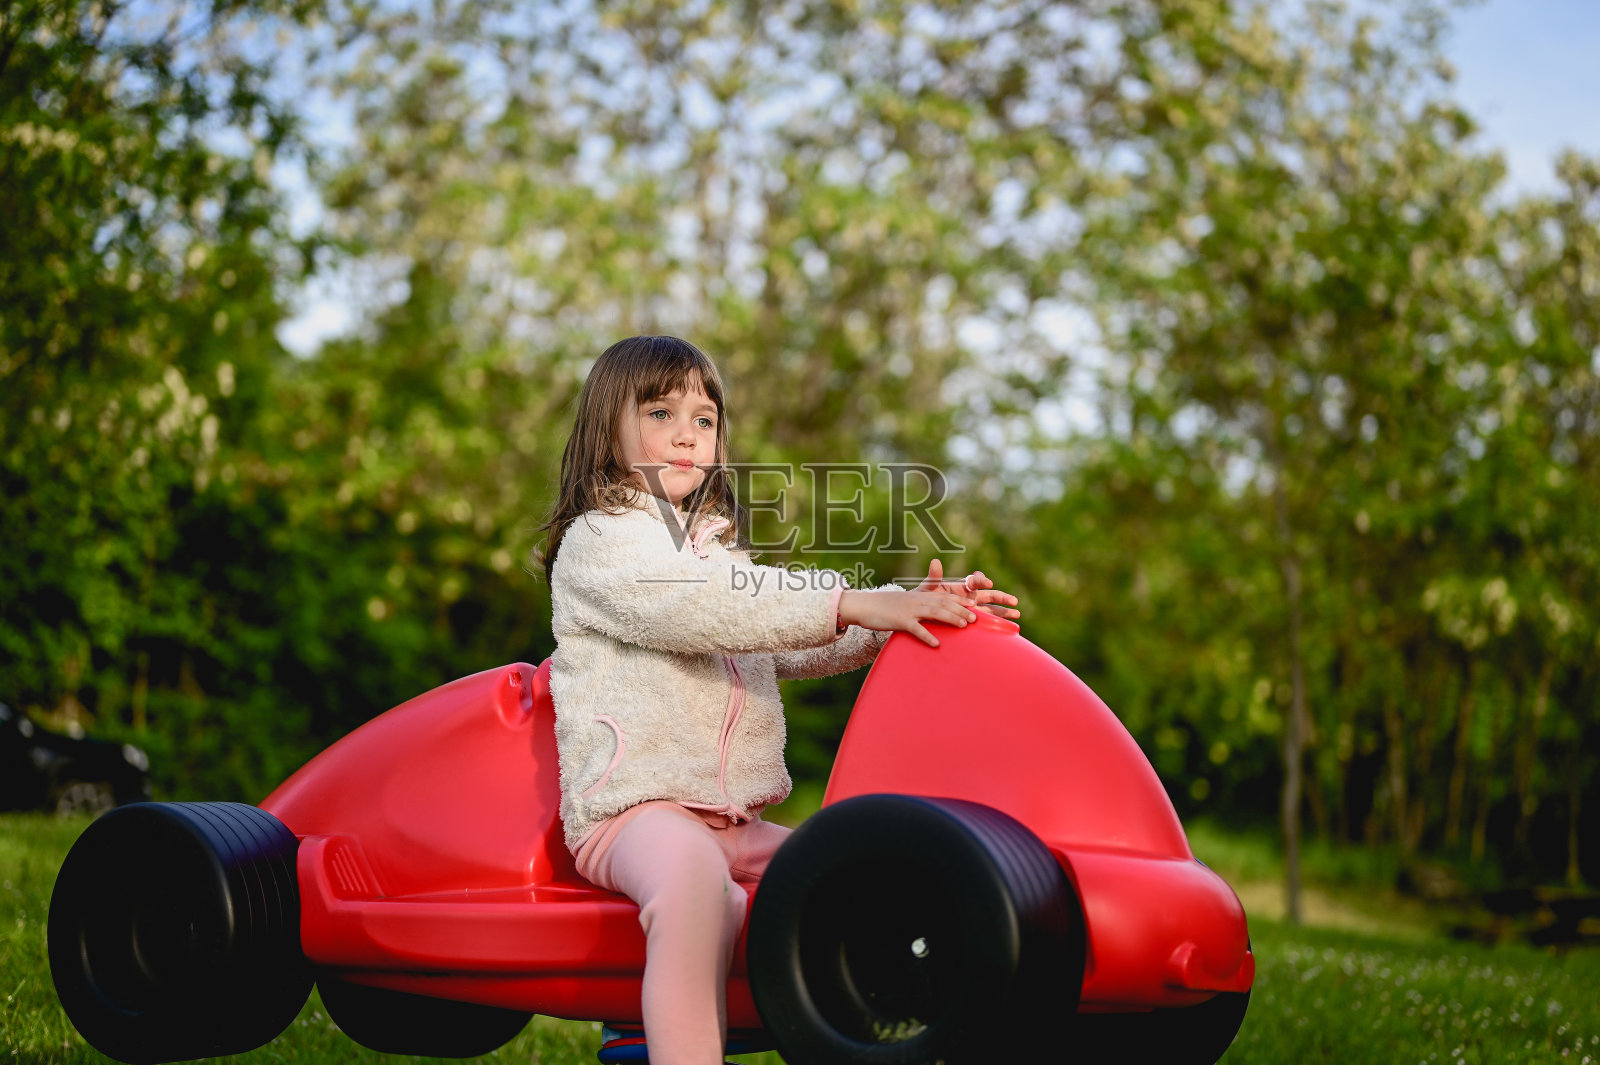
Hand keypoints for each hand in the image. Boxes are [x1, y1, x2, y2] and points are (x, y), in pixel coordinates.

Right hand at [838, 588, 978, 647]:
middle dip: (960, 610)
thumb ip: (918, 608)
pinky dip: (927, 636)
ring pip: (934, 613)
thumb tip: (929, 616)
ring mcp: (909, 610)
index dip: (960, 601)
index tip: (974, 605)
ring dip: (950, 618)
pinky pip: (916, 629)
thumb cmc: (884, 607)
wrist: (864, 605)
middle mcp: (917, 600)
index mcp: (919, 596)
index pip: (943, 596)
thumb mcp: (903, 603)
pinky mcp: (899, 621)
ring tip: (963, 626)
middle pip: (943, 603)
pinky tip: (936, 643)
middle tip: (975, 618)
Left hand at [916, 558, 1020, 620]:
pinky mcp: (972, 620)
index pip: (975, 581)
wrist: (922, 612)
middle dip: (1001, 597)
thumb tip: (935, 562)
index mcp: (961, 586)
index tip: (988, 583)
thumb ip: (933, 577)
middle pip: (989, 595)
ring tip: (1017, 614)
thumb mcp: (928, 588)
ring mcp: (973, 609)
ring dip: (1004, 611)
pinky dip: (996, 623)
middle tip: (1013, 600)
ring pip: (992, 609)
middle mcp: (970, 596)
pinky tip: (1008, 627)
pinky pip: (986, 621)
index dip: (982, 580)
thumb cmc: (925, 597)